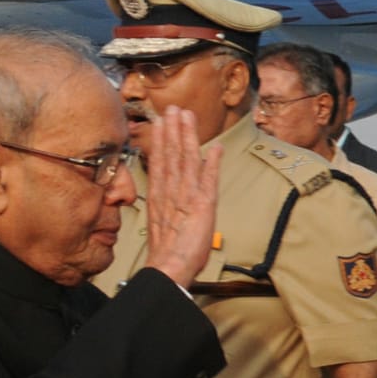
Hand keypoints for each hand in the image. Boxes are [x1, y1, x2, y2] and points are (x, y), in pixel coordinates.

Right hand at [144, 106, 221, 286]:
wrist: (168, 269)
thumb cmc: (168, 256)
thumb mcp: (163, 227)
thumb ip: (166, 208)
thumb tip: (166, 200)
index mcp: (160, 198)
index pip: (162, 163)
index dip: (164, 140)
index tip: (164, 122)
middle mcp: (171, 194)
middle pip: (172, 155)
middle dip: (173, 130)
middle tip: (174, 108)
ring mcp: (186, 198)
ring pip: (186, 160)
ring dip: (187, 137)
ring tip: (186, 116)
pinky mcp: (202, 206)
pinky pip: (208, 180)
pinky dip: (212, 164)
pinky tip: (215, 148)